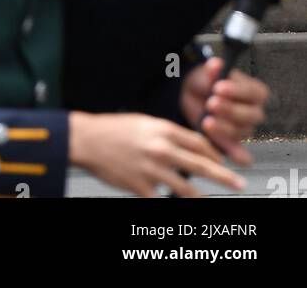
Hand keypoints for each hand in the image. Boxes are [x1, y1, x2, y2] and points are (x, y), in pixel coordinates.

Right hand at [69, 110, 245, 197]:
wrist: (88, 139)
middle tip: (239, 183)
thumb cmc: (115, 129)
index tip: (224, 161)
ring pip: (186, 189)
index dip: (216, 154)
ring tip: (212, 202)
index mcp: (164, 130)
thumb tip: (187, 146)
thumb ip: (167, 134)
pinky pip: (162, 200)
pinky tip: (176, 205)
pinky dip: (170, 203)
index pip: (200, 143)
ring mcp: (152, 170)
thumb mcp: (145, 122)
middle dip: (224, 175)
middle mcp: (162, 149)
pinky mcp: (141, 188)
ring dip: (202, 197)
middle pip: (201, 165)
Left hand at [180, 58, 268, 164]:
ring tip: (206, 121)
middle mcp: (254, 112)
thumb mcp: (207, 71)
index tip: (218, 87)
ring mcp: (244, 129)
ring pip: (240, 132)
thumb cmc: (206, 81)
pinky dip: (236, 155)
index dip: (238, 91)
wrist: (191, 94)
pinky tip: (229, 155)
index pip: (255, 93)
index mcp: (254, 92)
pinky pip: (241, 155)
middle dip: (230, 110)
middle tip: (211, 103)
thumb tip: (216, 64)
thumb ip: (213, 69)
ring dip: (223, 128)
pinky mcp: (233, 143)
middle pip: (250, 115)